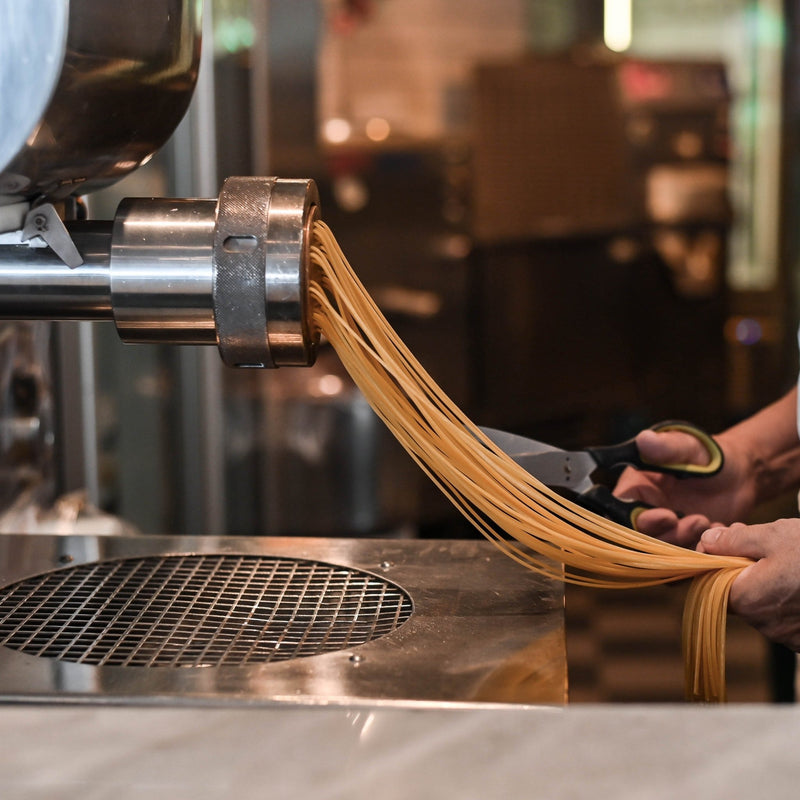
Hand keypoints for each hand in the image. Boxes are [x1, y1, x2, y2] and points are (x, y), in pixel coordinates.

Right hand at [614, 428, 756, 546]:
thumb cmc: (710, 455)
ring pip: (661, 549)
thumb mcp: (690, 446)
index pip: (623, 508)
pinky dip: (700, 549)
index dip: (639, 518)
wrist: (741, 475)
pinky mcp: (683, 543)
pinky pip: (683, 556)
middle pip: (639, 534)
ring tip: (707, 521)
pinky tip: (718, 529)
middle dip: (666, 533)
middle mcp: (645, 510)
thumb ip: (667, 446)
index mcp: (637, 487)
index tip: (668, 515)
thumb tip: (644, 439)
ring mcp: (664, 529)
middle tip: (695, 520)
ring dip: (684, 540)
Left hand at [698, 519, 799, 651]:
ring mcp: (791, 637)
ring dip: (764, 579)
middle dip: (739, 565)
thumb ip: (734, 541)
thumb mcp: (772, 536)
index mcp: (749, 601)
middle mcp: (767, 626)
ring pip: (763, 604)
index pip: (711, 586)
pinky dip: (786, 595)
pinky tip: (798, 573)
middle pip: (738, 594)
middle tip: (751, 537)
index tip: (723, 541)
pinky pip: (787, 615)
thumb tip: (707, 541)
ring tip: (784, 554)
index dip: (713, 562)